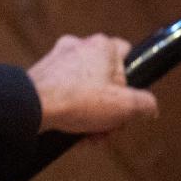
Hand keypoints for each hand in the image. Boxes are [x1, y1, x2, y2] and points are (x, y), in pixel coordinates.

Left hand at [28, 34, 158, 133]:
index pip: (128, 54)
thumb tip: (149, 107)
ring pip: (85, 89)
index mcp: (102, 45)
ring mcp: (58, 60)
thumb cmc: (76, 100)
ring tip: (90, 135)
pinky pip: (65, 94)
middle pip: (106, 79)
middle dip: (110, 107)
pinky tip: (73, 132)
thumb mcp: (124, 106)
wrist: (30, 107)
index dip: (132, 81)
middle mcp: (78, 46)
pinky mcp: (42, 76)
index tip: (129, 100)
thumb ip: (145, 104)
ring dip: (92, 114)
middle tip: (109, 127)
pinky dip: (71, 112)